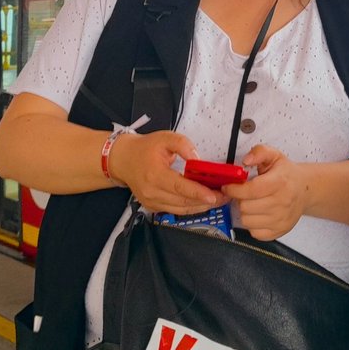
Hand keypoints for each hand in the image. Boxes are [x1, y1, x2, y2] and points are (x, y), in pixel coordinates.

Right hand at [107, 130, 221, 214]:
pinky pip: (175, 211)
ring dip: (201, 207)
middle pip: (183, 202)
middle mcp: (152, 192)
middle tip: (225, 195)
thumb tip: (197, 159)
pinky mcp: (153, 207)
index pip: (180, 187)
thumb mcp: (165, 138)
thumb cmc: (144, 149)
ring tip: (218, 200)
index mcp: (154, 175)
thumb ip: (184, 145)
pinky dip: (190, 207)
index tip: (214, 195)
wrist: (123, 159)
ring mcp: (151, 202)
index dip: (198, 192)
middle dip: (206, 201)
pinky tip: (202, 202)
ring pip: (181, 210)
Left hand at [224, 145, 308, 239]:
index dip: (234, 189)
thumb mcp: (274, 156)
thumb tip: (246, 160)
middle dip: (240, 199)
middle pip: (246, 207)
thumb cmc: (286, 174)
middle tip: (244, 194)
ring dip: (245, 212)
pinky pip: (255, 233)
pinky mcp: (280, 230)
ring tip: (252, 203)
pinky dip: (253, 224)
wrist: (304, 190)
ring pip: (247, 221)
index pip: (251, 190)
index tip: (229, 187)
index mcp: (280, 182)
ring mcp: (281, 218)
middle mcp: (282, 202)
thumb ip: (259, 152)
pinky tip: (258, 214)